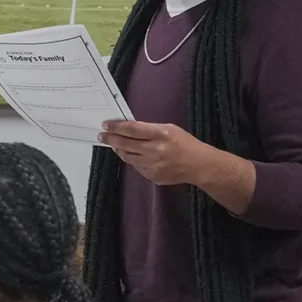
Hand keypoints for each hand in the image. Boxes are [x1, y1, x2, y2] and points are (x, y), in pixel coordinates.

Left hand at [99, 120, 213, 185]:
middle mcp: (156, 150)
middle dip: (111, 139)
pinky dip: (132, 160)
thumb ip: (149, 129)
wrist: (199, 165)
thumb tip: (128, 129)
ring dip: (119, 150)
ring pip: (128, 157)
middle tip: (102, 136)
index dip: (116, 127)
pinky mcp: (153, 176)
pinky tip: (130, 155)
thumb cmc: (185, 144)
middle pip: (126, 143)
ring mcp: (154, 165)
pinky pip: (137, 167)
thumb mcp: (169, 129)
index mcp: (161, 134)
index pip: (132, 129)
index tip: (105, 125)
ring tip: (114, 145)